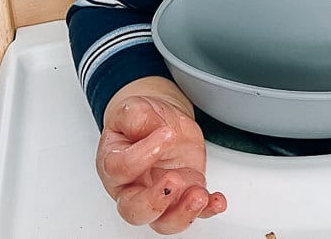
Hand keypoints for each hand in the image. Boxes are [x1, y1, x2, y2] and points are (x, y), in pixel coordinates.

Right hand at [97, 80, 226, 233]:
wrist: (160, 123)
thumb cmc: (141, 121)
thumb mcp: (134, 108)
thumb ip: (135, 116)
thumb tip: (146, 126)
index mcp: (114, 164)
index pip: (121, 169)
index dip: (143, 154)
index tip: (165, 134)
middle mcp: (133, 188)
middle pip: (135, 211)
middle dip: (155, 201)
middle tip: (174, 179)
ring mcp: (160, 195)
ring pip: (164, 222)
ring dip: (183, 213)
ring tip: (199, 194)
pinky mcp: (184, 195)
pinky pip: (196, 212)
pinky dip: (208, 210)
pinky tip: (216, 200)